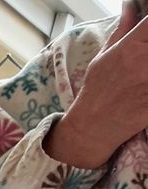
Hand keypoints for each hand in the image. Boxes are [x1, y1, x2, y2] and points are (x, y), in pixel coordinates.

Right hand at [47, 3, 147, 167]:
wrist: (92, 129)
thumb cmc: (95, 92)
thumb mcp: (103, 56)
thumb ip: (123, 29)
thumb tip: (131, 6)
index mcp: (132, 47)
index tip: (147, 30)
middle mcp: (145, 62)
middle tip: (144, 56)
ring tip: (143, 72)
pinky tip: (145, 85)